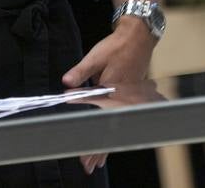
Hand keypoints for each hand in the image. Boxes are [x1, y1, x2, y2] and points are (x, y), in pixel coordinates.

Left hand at [61, 19, 157, 174]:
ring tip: (98, 162)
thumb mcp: (96, 56)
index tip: (84, 157)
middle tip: (89, 167)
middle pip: (109, 130)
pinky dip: (113, 131)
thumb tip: (65, 85)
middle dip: (99, 151)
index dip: (91, 141)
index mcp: (111, 90)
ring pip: (116, 127)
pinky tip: (111, 140)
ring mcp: (128, 97)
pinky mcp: (130, 96)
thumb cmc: (117, 46)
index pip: (98, 121)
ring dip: (106, 144)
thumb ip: (80, 72)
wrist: (138, 37)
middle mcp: (121, 97)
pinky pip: (120, 119)